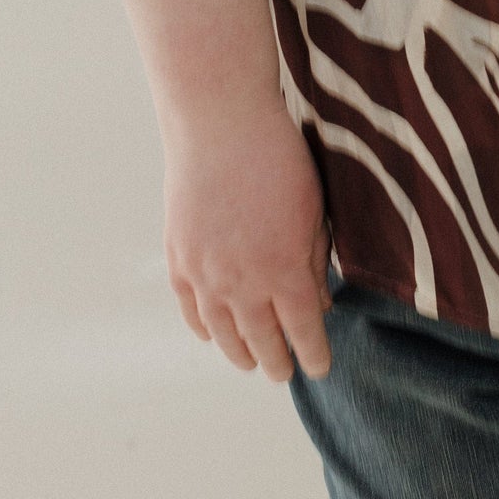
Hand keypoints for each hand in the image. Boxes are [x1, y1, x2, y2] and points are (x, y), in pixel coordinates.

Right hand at [160, 93, 333, 381]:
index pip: (302, 331)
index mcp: (284, 271)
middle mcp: (242, 283)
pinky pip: (191, 310)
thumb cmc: (278, 158)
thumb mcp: (314, 209)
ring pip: (223, 334)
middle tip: (285, 373)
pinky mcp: (179, 260)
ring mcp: (204, 275)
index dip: (313, 354)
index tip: (319, 367)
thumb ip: (314, 260)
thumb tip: (319, 301)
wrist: (220, 125)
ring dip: (239, 353)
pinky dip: (203, 328)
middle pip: (262, 341)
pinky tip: (213, 335)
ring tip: (250, 363)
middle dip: (277, 362)